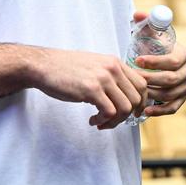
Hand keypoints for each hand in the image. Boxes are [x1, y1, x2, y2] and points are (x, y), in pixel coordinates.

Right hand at [29, 47, 147, 129]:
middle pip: (137, 98)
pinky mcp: (91, 90)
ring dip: (115, 121)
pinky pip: (109, 112)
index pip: (142, 84)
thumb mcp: (95, 66)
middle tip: (112, 121)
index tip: (132, 113)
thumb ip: (112, 76)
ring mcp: (103, 78)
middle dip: (128, 115)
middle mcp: (112, 68)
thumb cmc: (67, 69)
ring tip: (101, 122)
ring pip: (125, 108)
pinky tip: (92, 120)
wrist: (44, 65)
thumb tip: (125, 95)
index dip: (141, 102)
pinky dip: (103, 121)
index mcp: (115, 62)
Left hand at [131, 11, 185, 116]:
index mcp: (184, 54)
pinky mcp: (181, 99)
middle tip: (134, 77)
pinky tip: (145, 111)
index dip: (155, 62)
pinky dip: (160, 111)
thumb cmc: (154, 47)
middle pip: (171, 79)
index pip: (172, 60)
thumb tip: (138, 14)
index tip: (137, 60)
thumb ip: (145, 22)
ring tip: (136, 91)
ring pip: (170, 94)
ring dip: (152, 94)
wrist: (159, 63)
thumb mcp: (151, 34)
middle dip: (150, 79)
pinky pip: (173, 108)